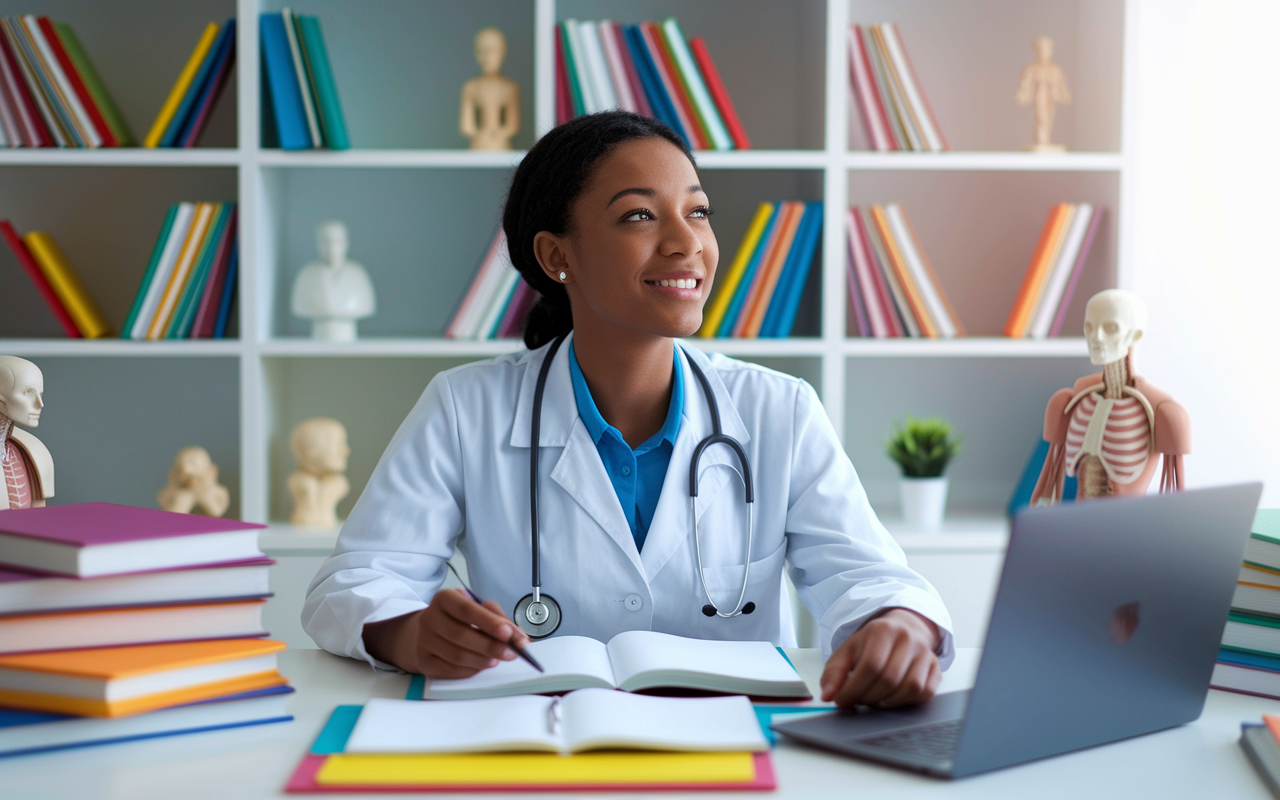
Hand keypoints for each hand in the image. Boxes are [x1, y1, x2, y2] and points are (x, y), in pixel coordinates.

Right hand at [361, 588, 531, 677]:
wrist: (427, 631)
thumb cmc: (458, 618)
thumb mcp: (475, 607)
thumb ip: (497, 617)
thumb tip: (518, 636)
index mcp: (444, 599)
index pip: (467, 610)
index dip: (489, 622)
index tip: (508, 633)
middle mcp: (430, 618)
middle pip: (461, 635)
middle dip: (490, 646)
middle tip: (511, 653)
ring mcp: (424, 641)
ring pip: (457, 656)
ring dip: (482, 660)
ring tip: (497, 659)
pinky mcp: (424, 661)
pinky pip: (451, 670)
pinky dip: (471, 670)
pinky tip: (481, 665)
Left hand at [820, 608, 941, 708]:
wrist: (902, 628)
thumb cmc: (872, 643)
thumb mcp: (848, 651)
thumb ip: (834, 672)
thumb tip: (827, 696)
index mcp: (882, 630)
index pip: (870, 665)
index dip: (854, 689)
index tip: (842, 701)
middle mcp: (907, 638)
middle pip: (890, 678)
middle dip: (869, 697)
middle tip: (857, 701)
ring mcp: (925, 652)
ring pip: (910, 687)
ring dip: (888, 702)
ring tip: (874, 700)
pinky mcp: (936, 667)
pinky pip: (925, 692)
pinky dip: (907, 701)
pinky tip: (892, 698)